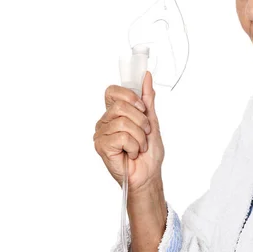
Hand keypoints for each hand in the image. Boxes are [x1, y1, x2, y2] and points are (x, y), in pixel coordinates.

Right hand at [94, 71, 164, 193]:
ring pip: (123, 122)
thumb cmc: (148, 153)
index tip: (142, 108)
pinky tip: (131, 154)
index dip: (129, 96)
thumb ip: (147, 99)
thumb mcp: (152, 121)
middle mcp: (105, 121)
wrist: (149, 175)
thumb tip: (146, 76)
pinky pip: (122, 137)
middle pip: (122, 106)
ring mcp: (101, 133)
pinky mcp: (101, 146)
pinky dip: (133, 146)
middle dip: (141, 121)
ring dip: (139, 136)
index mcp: (115, 112)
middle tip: (145, 134)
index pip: (112, 91)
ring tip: (139, 146)